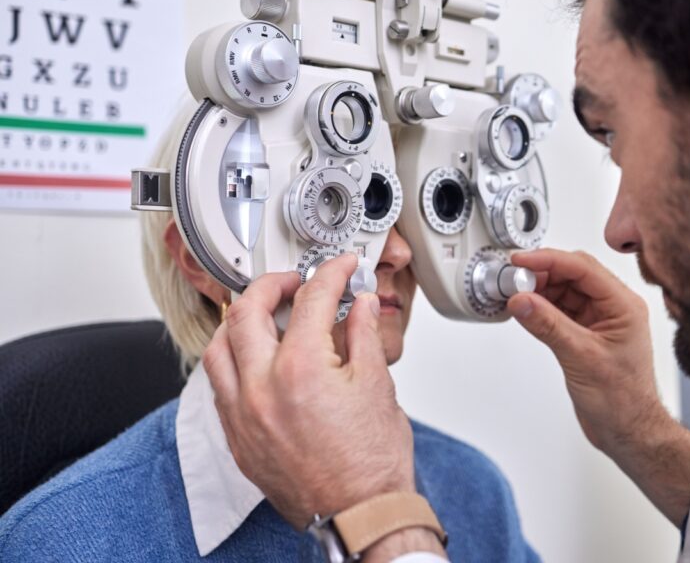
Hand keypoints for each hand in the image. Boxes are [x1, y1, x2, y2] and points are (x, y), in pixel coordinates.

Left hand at [202, 254, 414, 529]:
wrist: (361, 514)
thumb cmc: (371, 463)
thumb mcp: (378, 386)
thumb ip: (363, 335)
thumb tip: (359, 306)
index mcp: (302, 369)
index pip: (311, 300)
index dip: (330, 274)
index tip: (341, 269)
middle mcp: (262, 389)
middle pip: (247, 312)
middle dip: (273, 285)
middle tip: (296, 282)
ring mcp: (243, 415)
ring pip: (217, 348)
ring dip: (239, 322)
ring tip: (265, 314)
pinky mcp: (237, 438)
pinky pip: (218, 386)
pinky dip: (233, 360)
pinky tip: (255, 358)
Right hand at [507, 249, 689, 524]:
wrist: (628, 431)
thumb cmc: (623, 401)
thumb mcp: (581, 357)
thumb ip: (549, 325)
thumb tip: (523, 300)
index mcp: (623, 305)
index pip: (583, 268)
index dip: (549, 260)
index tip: (521, 261)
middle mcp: (613, 308)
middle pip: (573, 274)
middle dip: (541, 273)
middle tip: (513, 277)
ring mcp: (599, 321)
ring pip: (564, 291)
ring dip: (539, 290)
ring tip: (515, 293)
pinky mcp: (585, 334)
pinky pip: (560, 310)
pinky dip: (541, 307)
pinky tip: (525, 310)